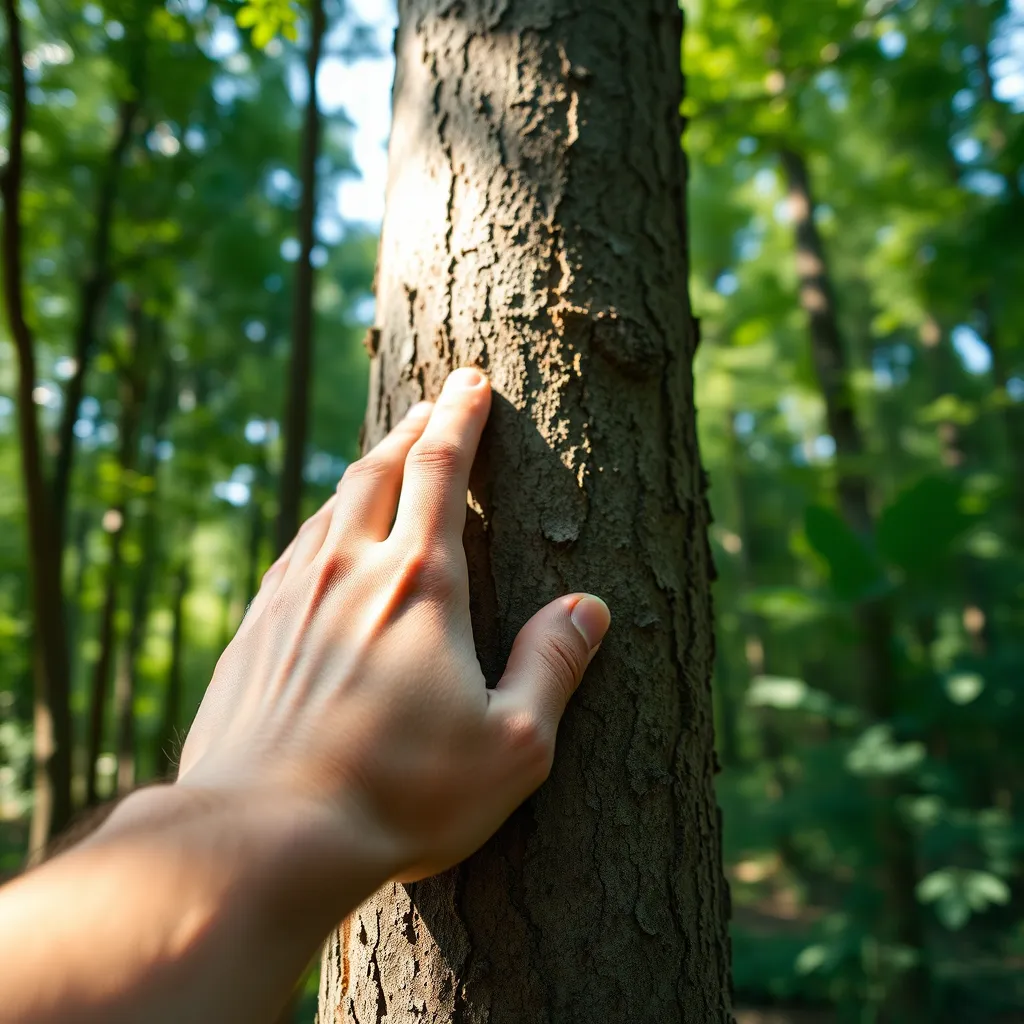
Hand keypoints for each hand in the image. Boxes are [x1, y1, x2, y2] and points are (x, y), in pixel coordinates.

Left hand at [177, 367, 609, 886]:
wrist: (261, 835)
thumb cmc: (399, 794)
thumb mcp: (511, 746)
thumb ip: (552, 665)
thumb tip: (589, 609)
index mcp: (419, 584)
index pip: (441, 469)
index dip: (460, 418)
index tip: (471, 382)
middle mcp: (348, 570)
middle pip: (378, 469)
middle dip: (412, 428)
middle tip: (434, 401)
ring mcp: (290, 597)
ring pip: (330, 506)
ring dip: (365, 472)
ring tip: (386, 461)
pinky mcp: (252, 632)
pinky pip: (294, 554)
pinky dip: (322, 527)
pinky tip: (326, 543)